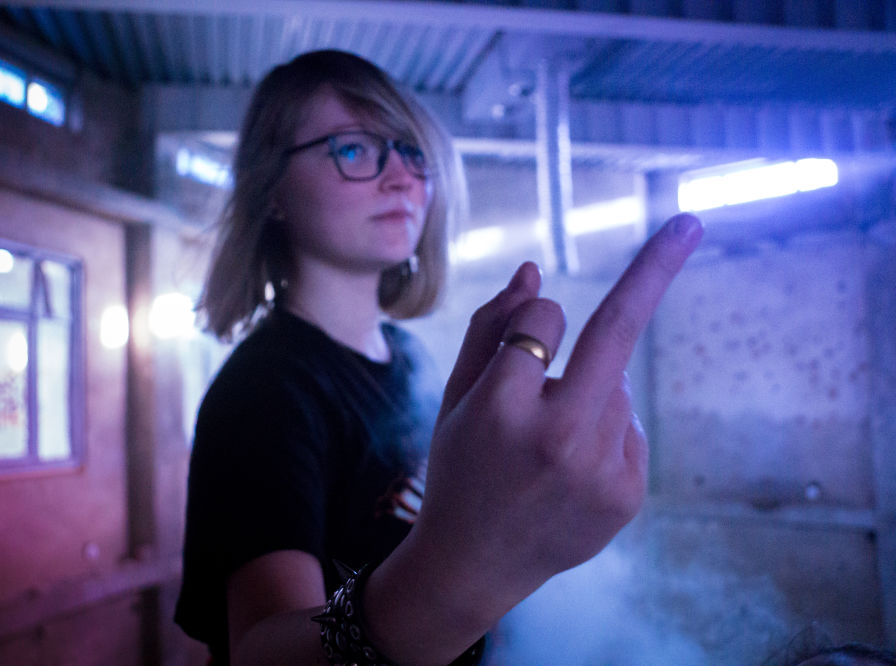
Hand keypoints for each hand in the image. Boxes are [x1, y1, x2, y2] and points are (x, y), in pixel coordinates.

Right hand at [420, 213, 703, 601]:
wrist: (473, 566)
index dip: (533, 320)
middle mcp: (558, 439)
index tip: (529, 325)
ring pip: (615, 385)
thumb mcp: (455, 397)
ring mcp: (601, 471)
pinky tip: (568, 469)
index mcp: (502, 410)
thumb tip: (536, 270)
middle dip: (655, 272)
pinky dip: (604, 427)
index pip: (544, 321)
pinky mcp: (628, 493)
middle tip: (691, 223)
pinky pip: (628, 425)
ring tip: (546, 445)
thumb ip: (490, 328)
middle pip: (614, 336)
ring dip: (590, 388)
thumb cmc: (458, 468)